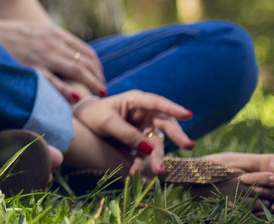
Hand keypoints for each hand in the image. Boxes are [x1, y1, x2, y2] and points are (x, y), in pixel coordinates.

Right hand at [0, 17, 105, 99]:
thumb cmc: (7, 36)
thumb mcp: (32, 32)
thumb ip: (49, 41)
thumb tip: (65, 55)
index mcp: (53, 33)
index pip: (86, 51)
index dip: (97, 67)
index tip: (99, 77)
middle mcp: (51, 43)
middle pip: (86, 62)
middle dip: (98, 78)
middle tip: (102, 91)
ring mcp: (42, 56)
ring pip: (77, 71)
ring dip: (91, 84)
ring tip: (96, 96)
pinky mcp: (31, 68)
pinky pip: (55, 82)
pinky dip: (68, 91)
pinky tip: (77, 98)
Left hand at [73, 90, 194, 176]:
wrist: (85, 123)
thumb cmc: (95, 115)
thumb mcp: (107, 122)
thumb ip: (126, 133)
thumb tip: (148, 148)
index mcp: (136, 101)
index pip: (156, 103)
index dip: (173, 108)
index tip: (188, 114)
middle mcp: (145, 114)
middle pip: (165, 124)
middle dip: (176, 135)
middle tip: (189, 145)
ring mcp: (145, 128)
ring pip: (157, 142)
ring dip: (157, 157)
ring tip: (158, 172)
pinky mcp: (142, 142)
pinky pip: (146, 154)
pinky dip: (141, 164)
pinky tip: (134, 173)